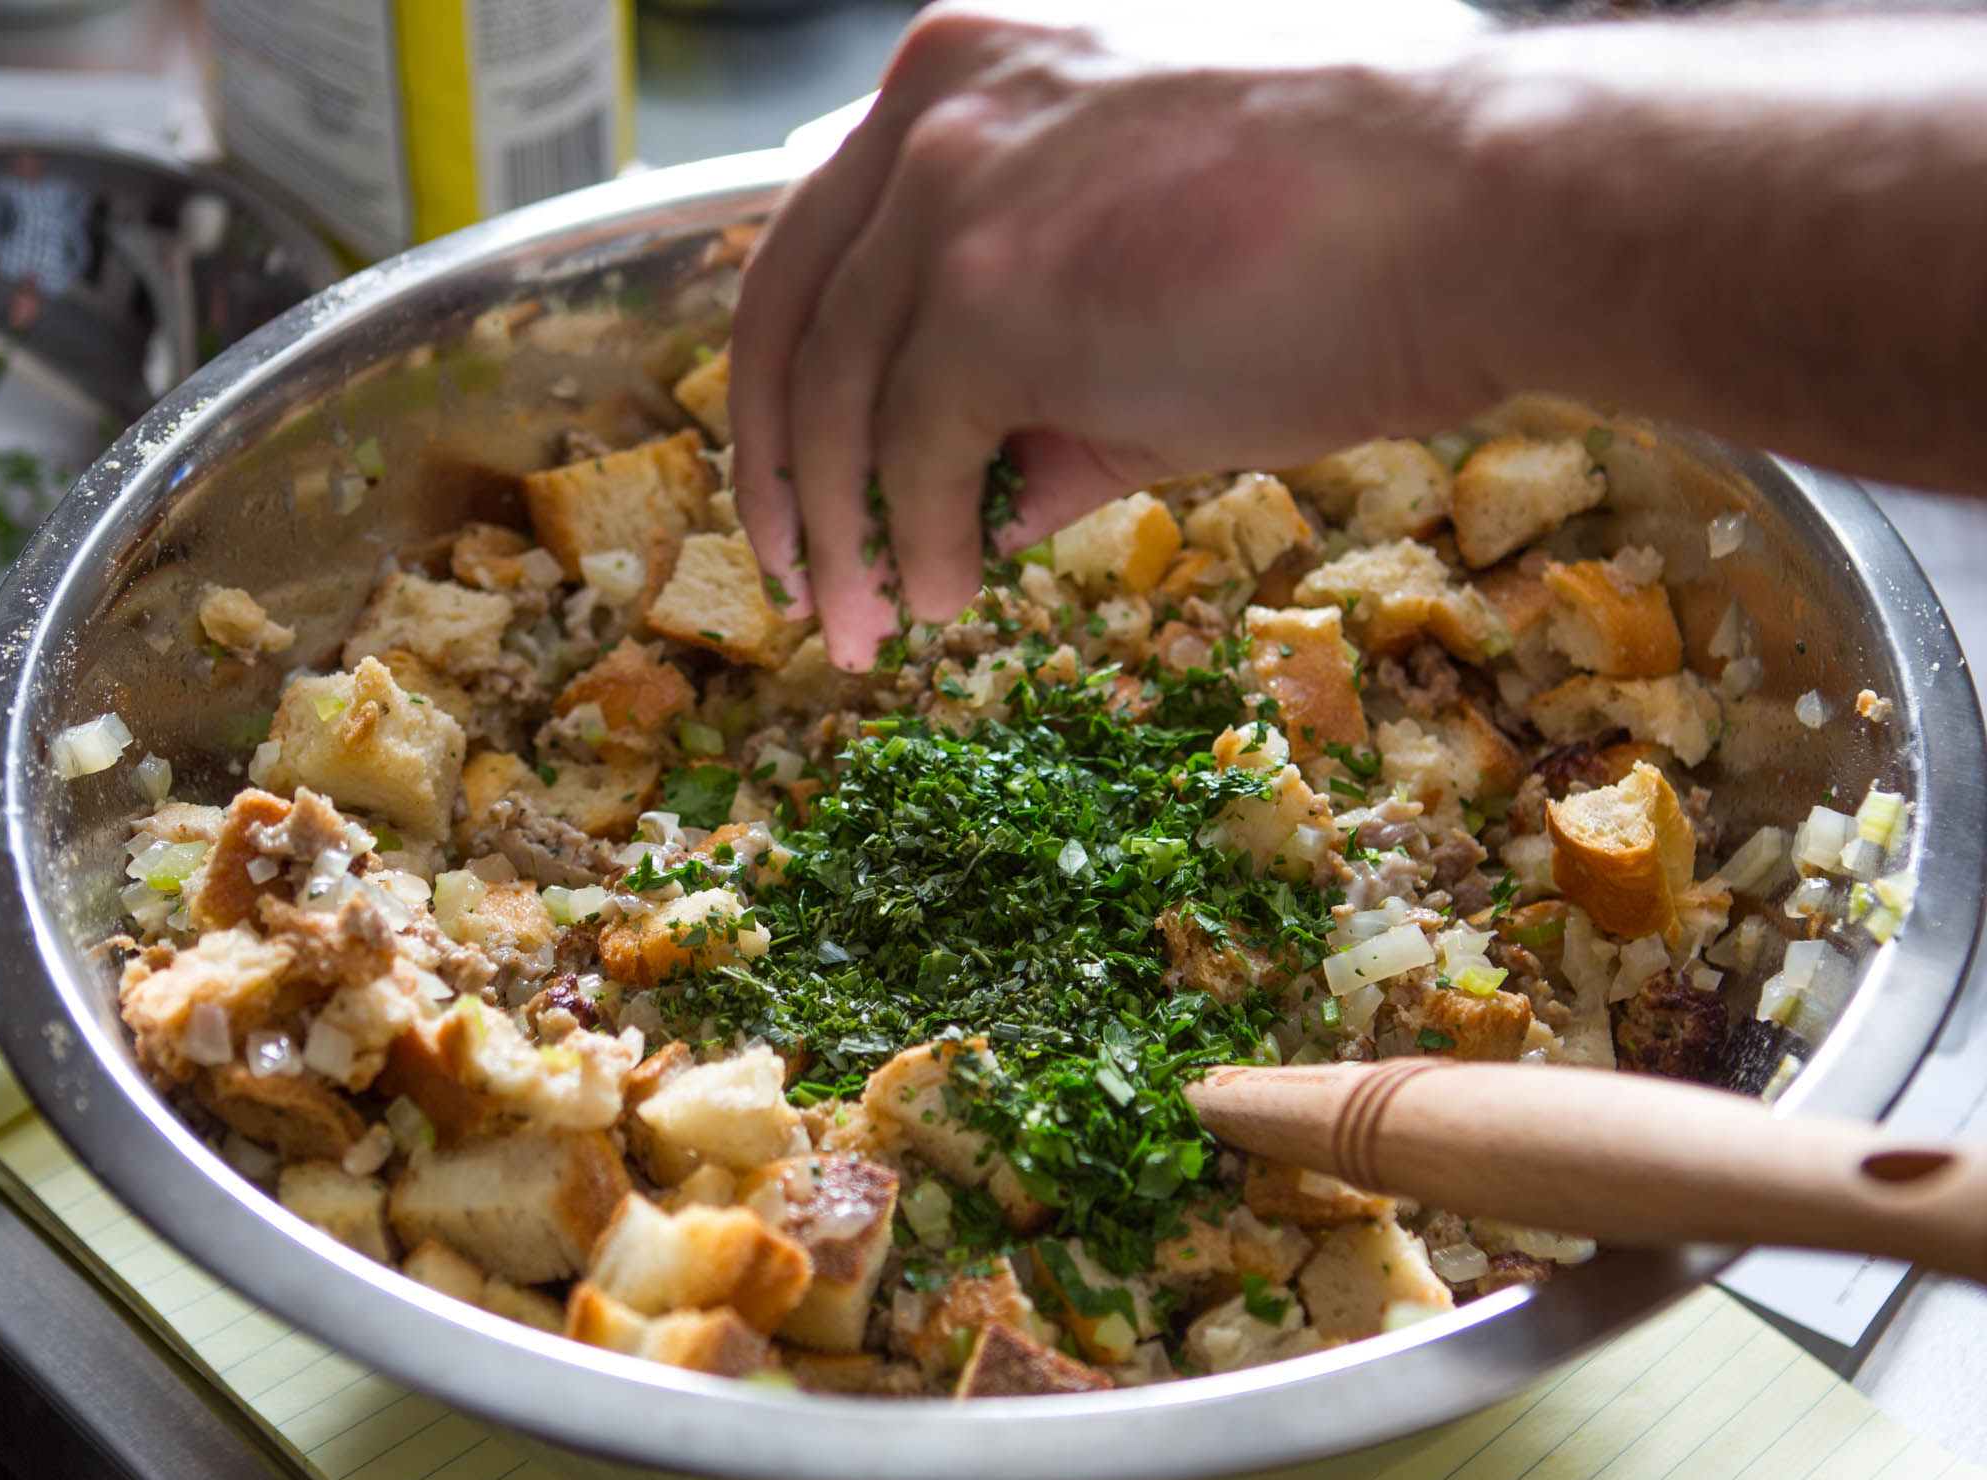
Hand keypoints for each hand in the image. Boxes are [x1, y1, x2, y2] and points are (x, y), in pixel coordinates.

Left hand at [729, 1, 1501, 668]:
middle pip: (785, 312)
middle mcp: (934, 109)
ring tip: (862, 627)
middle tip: (795, 574)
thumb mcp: (1146, 290)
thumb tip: (977, 505)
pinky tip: (947, 599)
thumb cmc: (1349, 236)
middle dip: (776, 464)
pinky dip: (915, 542)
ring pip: (833, 393)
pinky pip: (909, 449)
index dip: (796, 375)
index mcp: (963, 74)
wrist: (1481, 211)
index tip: (801, 474)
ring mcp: (954, 194)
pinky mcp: (990, 294)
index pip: (822, 240)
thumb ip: (1039, 385)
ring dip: (840, 532)